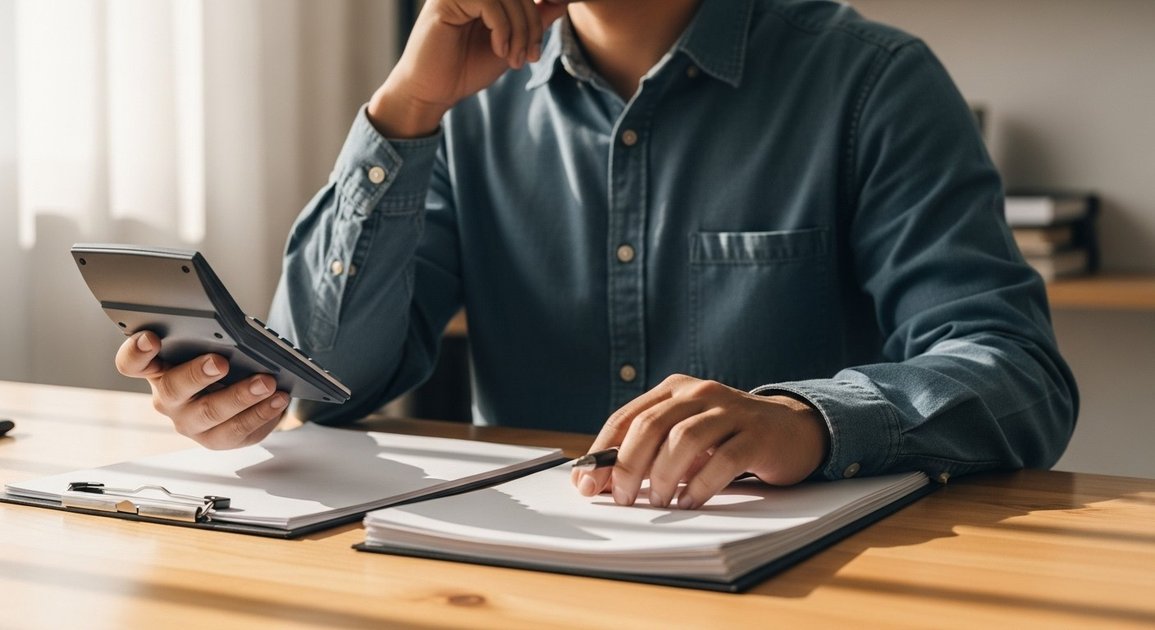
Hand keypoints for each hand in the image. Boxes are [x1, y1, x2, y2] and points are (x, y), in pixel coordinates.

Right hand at [115, 331, 289, 448]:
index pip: (132, 363)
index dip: (136, 352)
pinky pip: (237, 431)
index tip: (151, 338)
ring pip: (210, 413)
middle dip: (198, 375)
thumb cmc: (218, 363)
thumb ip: (209, 341)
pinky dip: (261, 413)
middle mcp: (168, 399)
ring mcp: (189, 423)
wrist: (237, 395)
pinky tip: (277, 399)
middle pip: (174, 389)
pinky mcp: (215, 440)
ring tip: (265, 383)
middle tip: (220, 363)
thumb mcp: (209, 349)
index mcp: (157, 370)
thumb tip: (233, 334)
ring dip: (240, 397)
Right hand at [367, 0, 568, 136]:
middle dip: (533, 25)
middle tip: (531, 56)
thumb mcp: (511, 44)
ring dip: (520, 30)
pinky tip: (499, 51)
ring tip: (515, 59)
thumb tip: (564, 1)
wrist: (432, 92)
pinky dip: (502, 29)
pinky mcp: (446, 0)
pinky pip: (489, 2)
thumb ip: (535, 21)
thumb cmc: (466, 69)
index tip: (542, 40)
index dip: (541, 9)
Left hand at [571, 374, 829, 509]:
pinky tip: (689, 500)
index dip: (602, 452)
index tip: (587, 482)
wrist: (792, 429)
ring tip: (658, 501)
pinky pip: (723, 460)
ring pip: (684, 439)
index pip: (627, 417)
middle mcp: (700, 393)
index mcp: (675, 390)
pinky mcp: (757, 434)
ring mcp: (731, 411)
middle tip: (620, 497)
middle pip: (651, 426)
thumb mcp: (685, 436)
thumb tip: (602, 481)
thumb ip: (650, 450)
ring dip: (663, 476)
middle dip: (627, 466)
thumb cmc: (729, 436)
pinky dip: (700, 485)